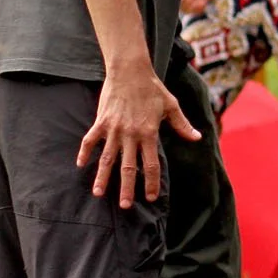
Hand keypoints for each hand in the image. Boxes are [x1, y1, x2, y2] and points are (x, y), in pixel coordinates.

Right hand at [78, 65, 199, 207]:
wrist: (130, 71)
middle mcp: (131, 135)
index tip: (150, 197)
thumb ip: (182, 125)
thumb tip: (197, 138)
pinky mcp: (101, 122)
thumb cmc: (152, 88)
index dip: (151, 182)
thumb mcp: (171, 106)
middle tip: (125, 206)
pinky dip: (84, 152)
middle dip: (127, 188)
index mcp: (149, 133)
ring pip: (107, 158)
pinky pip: (90, 140)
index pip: (151, 164)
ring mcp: (114, 129)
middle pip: (128, 167)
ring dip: (103, 177)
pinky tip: (80, 165)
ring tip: (99, 193)